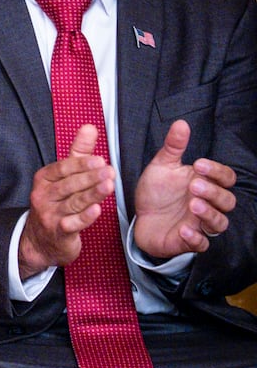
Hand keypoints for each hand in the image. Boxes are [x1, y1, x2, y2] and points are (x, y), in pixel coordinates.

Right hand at [18, 124, 113, 278]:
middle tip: (109, 171)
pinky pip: (72, 224)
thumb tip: (89, 127)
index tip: (99, 160)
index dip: (81, 164)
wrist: (41, 241)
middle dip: (89, 178)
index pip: (62, 168)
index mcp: (45, 179)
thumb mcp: (63, 177)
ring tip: (109, 187)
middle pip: (68, 185)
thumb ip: (78, 152)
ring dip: (91, 194)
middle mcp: (44, 196)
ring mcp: (50, 215)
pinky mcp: (58, 233)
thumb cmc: (55, 204)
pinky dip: (85, 218)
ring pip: (73, 202)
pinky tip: (97, 211)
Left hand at [133, 120, 236, 257]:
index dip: (217, 171)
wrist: (140, 218)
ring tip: (193, 204)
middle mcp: (207, 204)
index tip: (198, 164)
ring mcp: (200, 224)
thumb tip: (181, 123)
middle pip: (227, 201)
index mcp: (205, 184)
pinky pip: (202, 244)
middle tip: (194, 185)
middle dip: (214, 192)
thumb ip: (173, 147)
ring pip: (219, 223)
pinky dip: (195, 238)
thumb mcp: (161, 167)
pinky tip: (183, 230)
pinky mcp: (189, 241)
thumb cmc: (156, 192)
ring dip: (209, 214)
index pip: (226, 178)